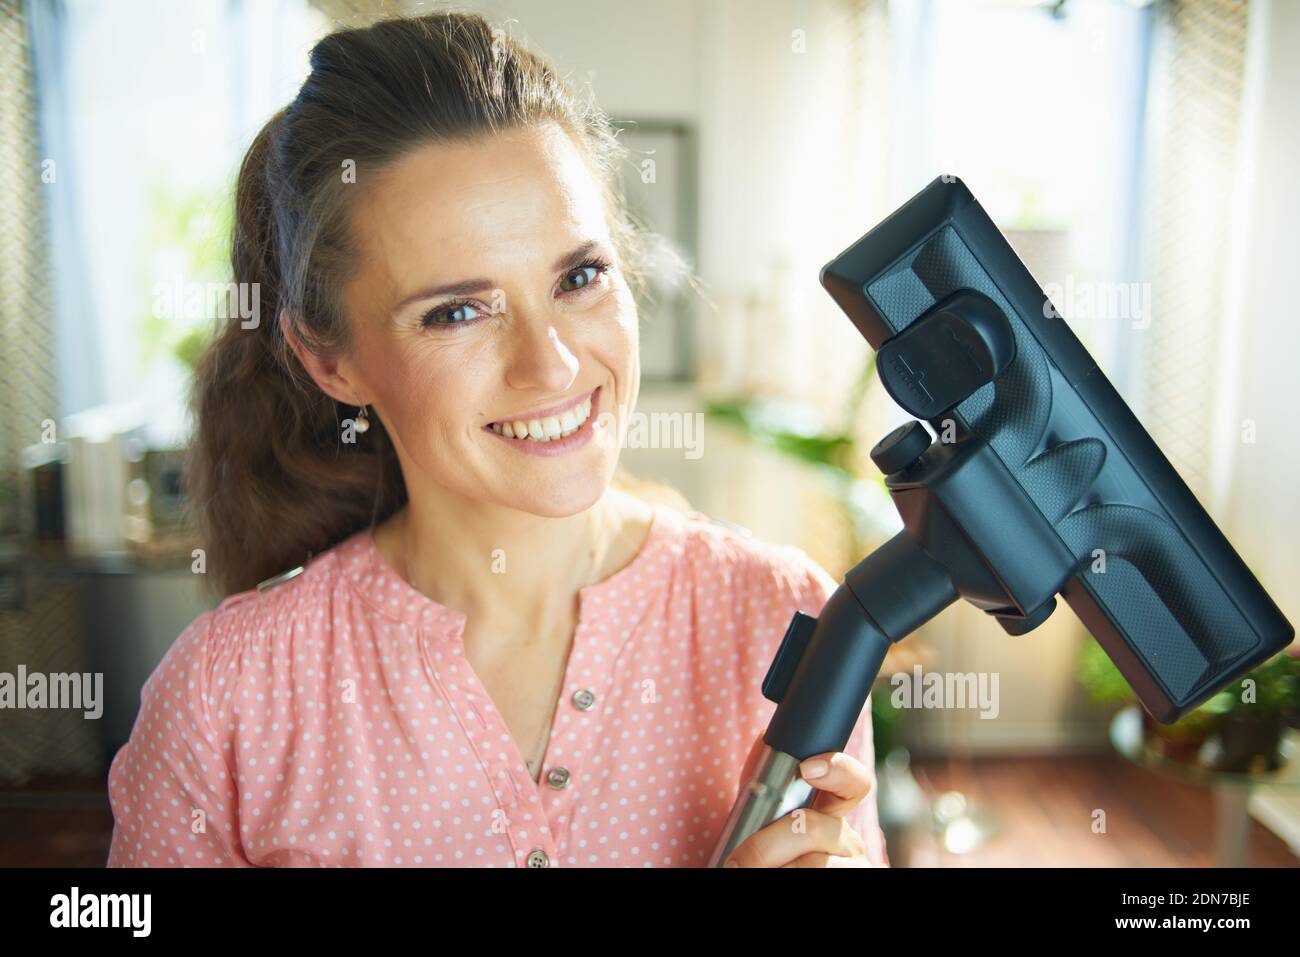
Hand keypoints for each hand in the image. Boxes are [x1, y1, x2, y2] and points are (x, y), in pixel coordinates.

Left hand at [722, 733, 878, 867]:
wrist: (775, 877)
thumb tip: (763, 740)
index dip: (838, 769)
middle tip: (736, 863)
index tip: (807, 768)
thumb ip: (763, 785)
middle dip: (764, 846)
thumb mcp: (767, 822)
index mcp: (833, 815)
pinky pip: (812, 878)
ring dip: (772, 869)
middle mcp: (850, 842)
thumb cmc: (771, 858)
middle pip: (813, 828)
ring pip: (812, 864)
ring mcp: (856, 868)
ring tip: (747, 872)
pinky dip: (779, 877)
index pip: (854, 782)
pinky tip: (772, 876)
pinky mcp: (856, 883)